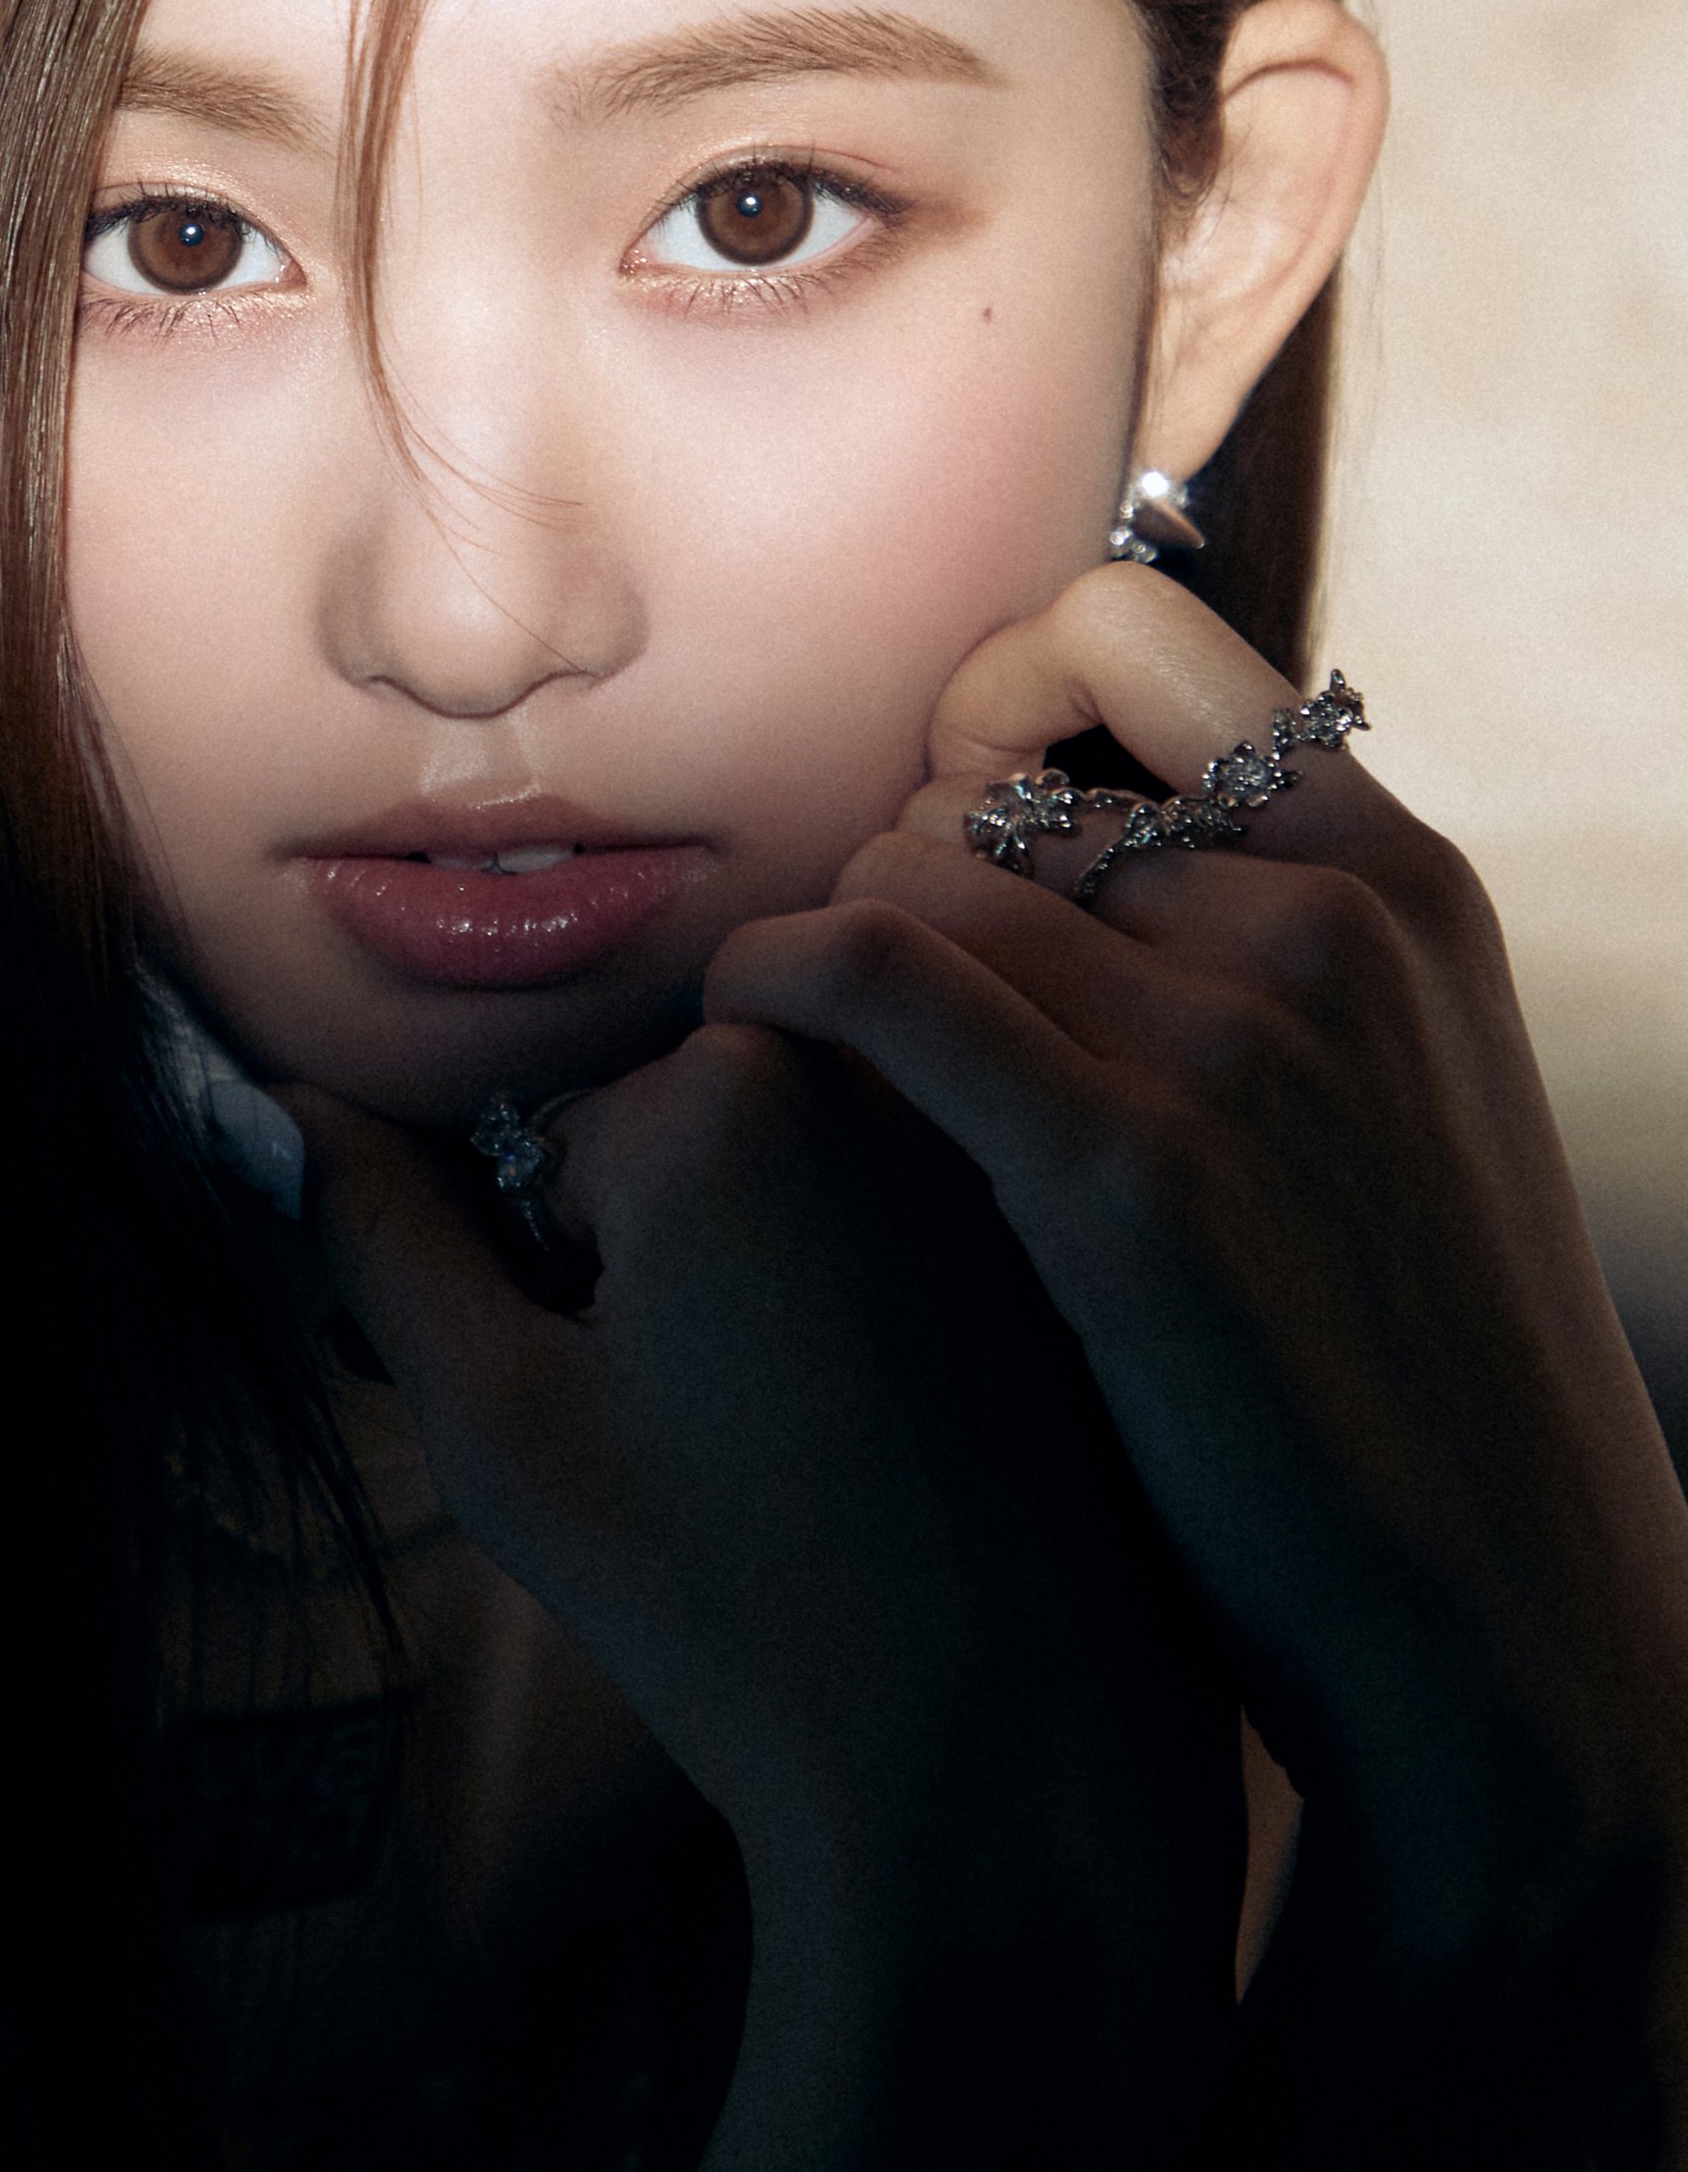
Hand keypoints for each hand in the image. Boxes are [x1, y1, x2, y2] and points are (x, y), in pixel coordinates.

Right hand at [288, 1030, 1243, 2164]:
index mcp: (725, 1086)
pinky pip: (912, 1227)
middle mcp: (876, 1069)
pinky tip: (902, 1449)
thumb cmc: (730, 1603)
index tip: (630, 1418)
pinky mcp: (1068, 1236)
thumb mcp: (502, 1425)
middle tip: (715, 1441)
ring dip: (768, 1281)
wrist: (1004, 1771)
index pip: (554, 1151)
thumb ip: (376, 1236)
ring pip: (797, 1182)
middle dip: (664, 1264)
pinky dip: (883, 1311)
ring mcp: (992, 1151)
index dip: (557, 1294)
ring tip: (807, 1453)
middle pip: (682, 1138)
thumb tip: (278, 1101)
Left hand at [704, 562, 1687, 2160]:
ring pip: (908, 866)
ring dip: (830, 947)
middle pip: (986, 774)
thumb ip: (1273, 940)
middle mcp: (1325, 919)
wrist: (1512, 1634)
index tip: (957, 814)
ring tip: (804, 1050)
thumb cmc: (1411, 1378)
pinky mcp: (1131, 1172)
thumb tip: (1067, 827)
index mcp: (1397, 878)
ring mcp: (1234, 1037)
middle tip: (863, 994)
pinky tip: (750, 1035)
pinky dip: (777, 980)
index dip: (1002, 697)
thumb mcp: (1403, 1086)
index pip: (1129, 628)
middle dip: (900, 865)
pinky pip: (872, 971)